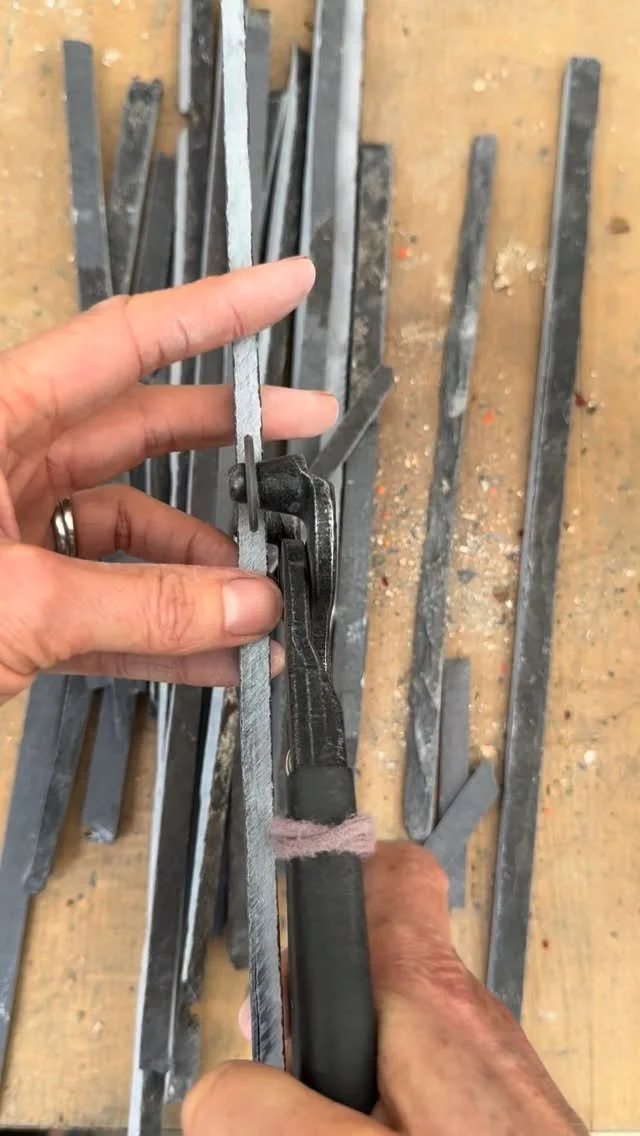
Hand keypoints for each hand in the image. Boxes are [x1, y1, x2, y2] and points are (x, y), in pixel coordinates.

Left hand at [0, 257, 334, 702]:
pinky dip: (167, 634)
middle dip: (234, 436)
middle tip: (306, 428)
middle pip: (144, 431)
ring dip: (204, 573)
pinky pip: (112, 606)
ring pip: (135, 534)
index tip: (285, 287)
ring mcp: (14, 535)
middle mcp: (8, 464)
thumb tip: (244, 603)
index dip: (216, 311)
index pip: (124, 342)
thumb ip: (139, 606)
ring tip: (263, 606)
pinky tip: (217, 657)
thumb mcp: (11, 604)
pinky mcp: (18, 603)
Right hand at [183, 842, 586, 1134]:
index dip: (337, 862)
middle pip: (363, 966)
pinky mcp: (486, 1108)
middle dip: (304, 1016)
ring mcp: (480, 1066)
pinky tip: (354, 1131)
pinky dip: (367, 1102)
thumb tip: (215, 1090)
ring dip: (332, 1072)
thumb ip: (276, 1111)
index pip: (394, 874)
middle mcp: (465, 1019)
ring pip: (382, 1032)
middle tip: (273, 1075)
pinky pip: (409, 1079)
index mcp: (434, 1002)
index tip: (290, 865)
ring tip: (309, 1121)